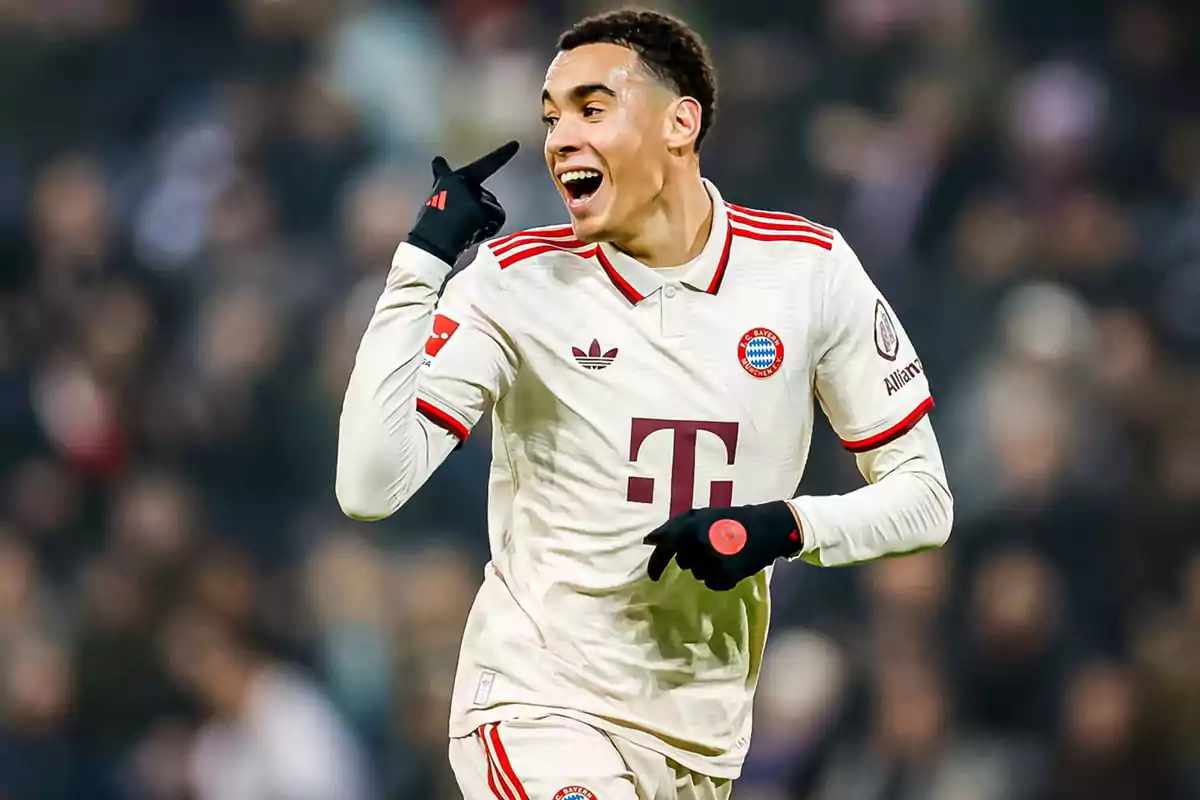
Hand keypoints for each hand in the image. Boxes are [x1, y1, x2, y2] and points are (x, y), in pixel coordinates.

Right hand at [407, 140, 519, 264]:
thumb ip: (445, 180)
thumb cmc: (432, 225)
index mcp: (450, 179)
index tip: (517, 144)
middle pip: (487, 199)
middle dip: (479, 213)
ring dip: (483, 222)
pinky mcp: (481, 206)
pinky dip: (488, 228)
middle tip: (460, 224)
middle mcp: (462, 181)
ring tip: (463, 228)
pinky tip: (471, 231)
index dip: (501, 155)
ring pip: (493, 208)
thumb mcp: (436, 198)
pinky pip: (497, 219)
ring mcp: (473, 193)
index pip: (478, 165)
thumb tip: (438, 159)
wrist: (430, 244)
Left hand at [644, 501, 801, 590]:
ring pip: (697, 574)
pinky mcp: (725, 576)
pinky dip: (720, 577)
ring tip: (724, 552)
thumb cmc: (731, 518)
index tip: (653, 577)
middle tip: (711, 546)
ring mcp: (711, 562)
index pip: (664, 548)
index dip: (656, 564)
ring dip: (706, 566)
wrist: (767, 527)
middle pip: (683, 563)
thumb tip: (649, 541)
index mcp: (688, 527)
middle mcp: (697, 545)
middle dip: (692, 556)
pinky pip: (712, 584)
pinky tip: (731, 564)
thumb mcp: (701, 515)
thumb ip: (673, 526)